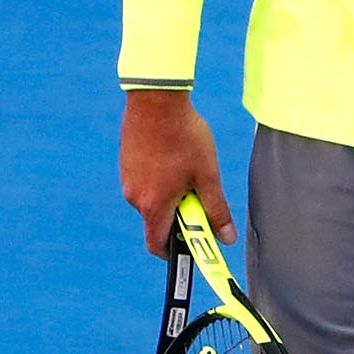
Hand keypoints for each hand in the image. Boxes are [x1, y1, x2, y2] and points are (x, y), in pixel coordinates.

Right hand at [120, 92, 235, 255]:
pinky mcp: (126, 163)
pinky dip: (161, 179)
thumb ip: (216, 210)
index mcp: (154, 205)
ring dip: (171, 194)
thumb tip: (226, 237)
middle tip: (200, 195)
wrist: (156, 100)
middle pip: (157, 220)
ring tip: (189, 168)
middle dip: (180, 215)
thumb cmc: (185, 137)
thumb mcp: (207, 176)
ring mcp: (127, 178)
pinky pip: (145, 181)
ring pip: (152, 199)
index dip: (174, 252)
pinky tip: (175, 155)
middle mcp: (134, 196)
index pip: (157, 245)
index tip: (193, 245)